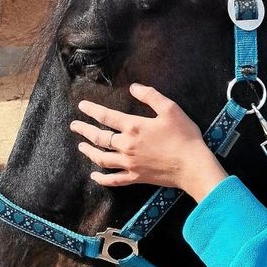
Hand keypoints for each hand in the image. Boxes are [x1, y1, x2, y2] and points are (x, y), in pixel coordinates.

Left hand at [69, 83, 227, 201]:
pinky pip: (113, 180)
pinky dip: (101, 179)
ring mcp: (129, 164)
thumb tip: (133, 87)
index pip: (106, 116)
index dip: (92, 110)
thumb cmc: (184, 136)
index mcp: (134, 127)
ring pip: (102, 158)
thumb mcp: (170, 109)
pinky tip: (94, 176)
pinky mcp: (135, 177)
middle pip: (99, 138)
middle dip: (84, 130)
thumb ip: (150, 96)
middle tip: (74, 126)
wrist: (192, 165)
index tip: (82, 106)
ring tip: (81, 147)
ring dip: (89, 152)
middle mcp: (127, 146)